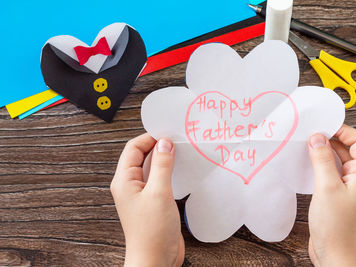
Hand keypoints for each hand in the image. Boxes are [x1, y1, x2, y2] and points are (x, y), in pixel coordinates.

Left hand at [110, 134, 183, 266]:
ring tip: (181, 152)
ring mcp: (142, 194)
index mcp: (124, 180)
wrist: (156, 259)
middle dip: (158, 146)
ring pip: (152, 167)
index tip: (167, 133)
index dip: (149, 138)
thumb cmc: (152, 232)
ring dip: (164, 159)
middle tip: (177, 140)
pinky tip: (181, 170)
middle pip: (142, 156)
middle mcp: (131, 185)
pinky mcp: (154, 201)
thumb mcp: (158, 192)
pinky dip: (169, 171)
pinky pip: (159, 179)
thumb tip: (164, 143)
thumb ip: (161, 165)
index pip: (133, 148)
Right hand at [307, 125, 355, 266]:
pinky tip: (307, 164)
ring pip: (338, 161)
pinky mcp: (337, 194)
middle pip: (348, 149)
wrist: (335, 253)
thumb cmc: (336, 226)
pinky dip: (320, 165)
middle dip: (330, 139)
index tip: (324, 126)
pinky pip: (330, 172)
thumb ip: (322, 160)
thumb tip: (317, 138)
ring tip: (306, 147)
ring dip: (324, 152)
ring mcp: (348, 187)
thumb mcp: (327, 187)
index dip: (343, 131)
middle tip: (310, 135)